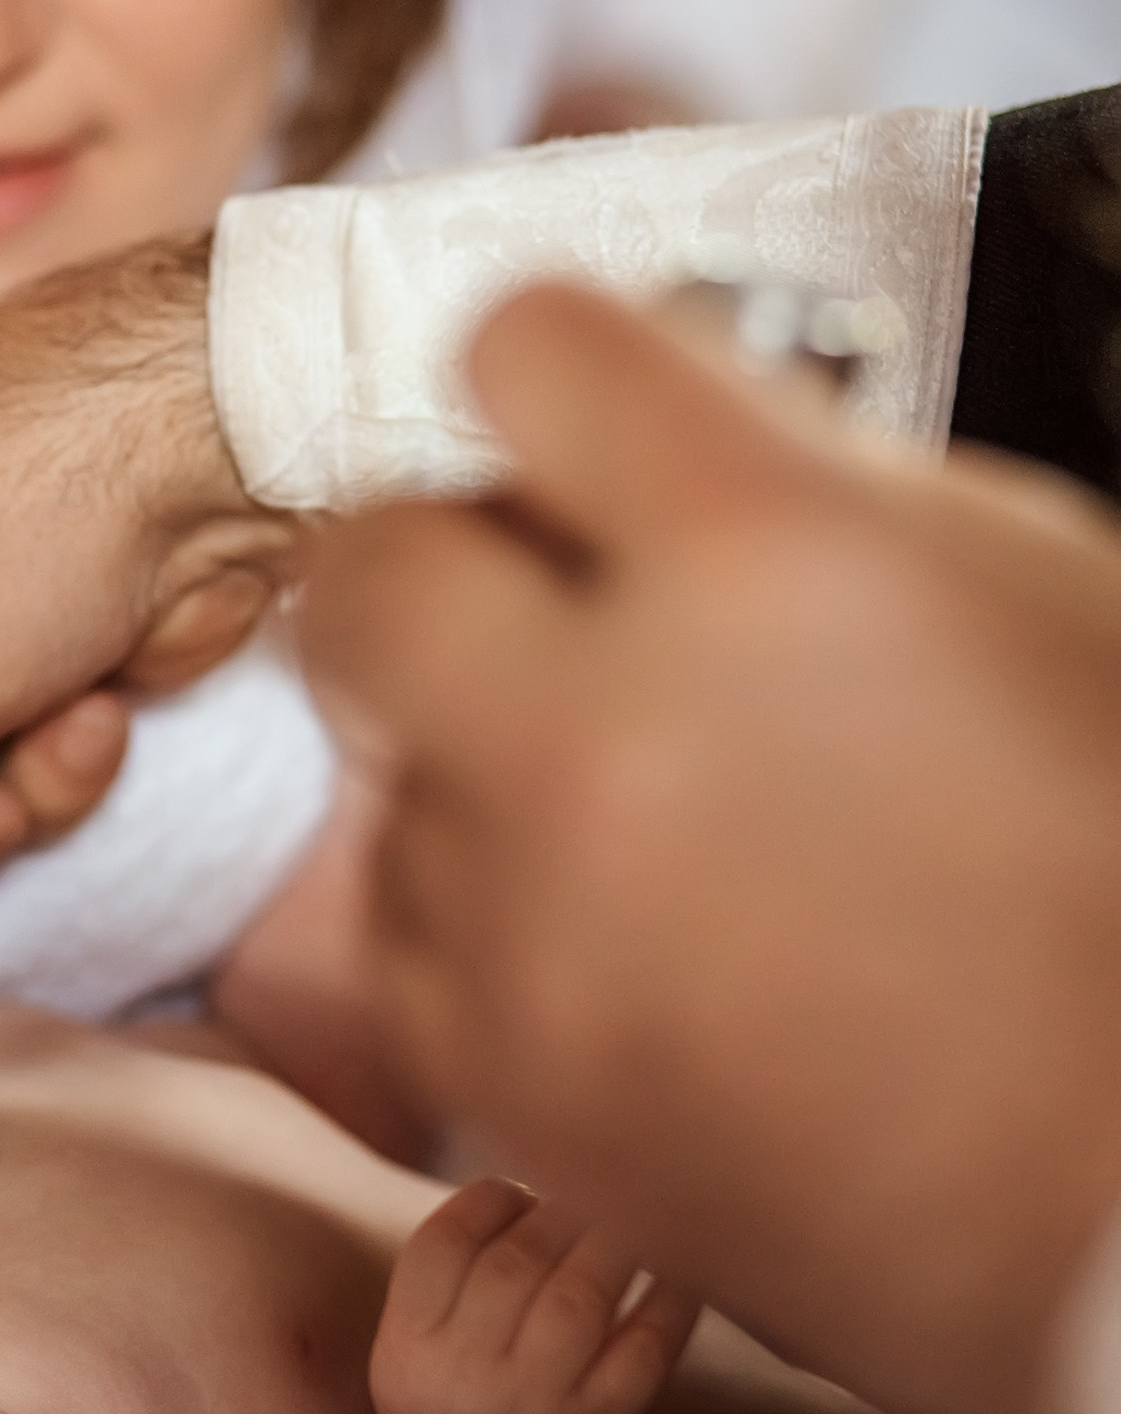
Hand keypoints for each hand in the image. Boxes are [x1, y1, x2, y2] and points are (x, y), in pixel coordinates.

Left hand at [294, 283, 1120, 1413]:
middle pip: (367, 558)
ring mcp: (523, 912)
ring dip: (483, 761)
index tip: (578, 424)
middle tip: (522, 607)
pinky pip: (408, 926)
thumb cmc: (1107, 879)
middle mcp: (605, 726)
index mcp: (770, 562)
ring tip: (649, 823)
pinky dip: (491, 917)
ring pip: (387, 759)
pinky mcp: (486, 1063)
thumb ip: (797, 478)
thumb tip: (638, 418)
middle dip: (436, 565)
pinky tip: (626, 947)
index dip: (561, 377)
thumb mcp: (1019, 590)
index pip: (529, 351)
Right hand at [373, 1179, 700, 1413]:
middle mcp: (464, 1382)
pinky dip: (671, 1290)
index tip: (519, 1192)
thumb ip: (455, 1278)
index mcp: (407, 1354)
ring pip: (580, 1289)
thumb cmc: (469, 1411)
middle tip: (589, 1193)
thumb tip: (533, 1172)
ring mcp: (537, 1409)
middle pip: (514, 1260)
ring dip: (613, 1237)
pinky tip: (680, 1264)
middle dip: (558, 1211)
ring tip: (630, 1216)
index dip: (488, 1199)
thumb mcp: (421, 1354)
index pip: (442, 1243)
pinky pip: (649, 1338)